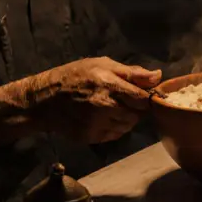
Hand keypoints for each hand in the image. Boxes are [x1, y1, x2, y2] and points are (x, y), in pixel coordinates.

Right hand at [0, 57, 161, 144]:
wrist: (44, 99)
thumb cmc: (75, 76)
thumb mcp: (102, 64)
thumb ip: (132, 72)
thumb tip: (157, 76)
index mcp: (110, 85)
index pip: (143, 99)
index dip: (149, 98)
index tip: (148, 96)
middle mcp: (105, 107)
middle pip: (137, 115)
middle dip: (135, 109)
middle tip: (124, 100)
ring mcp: (97, 124)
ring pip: (127, 127)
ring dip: (125, 119)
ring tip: (111, 108)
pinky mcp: (91, 137)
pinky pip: (114, 135)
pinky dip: (113, 128)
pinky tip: (102, 118)